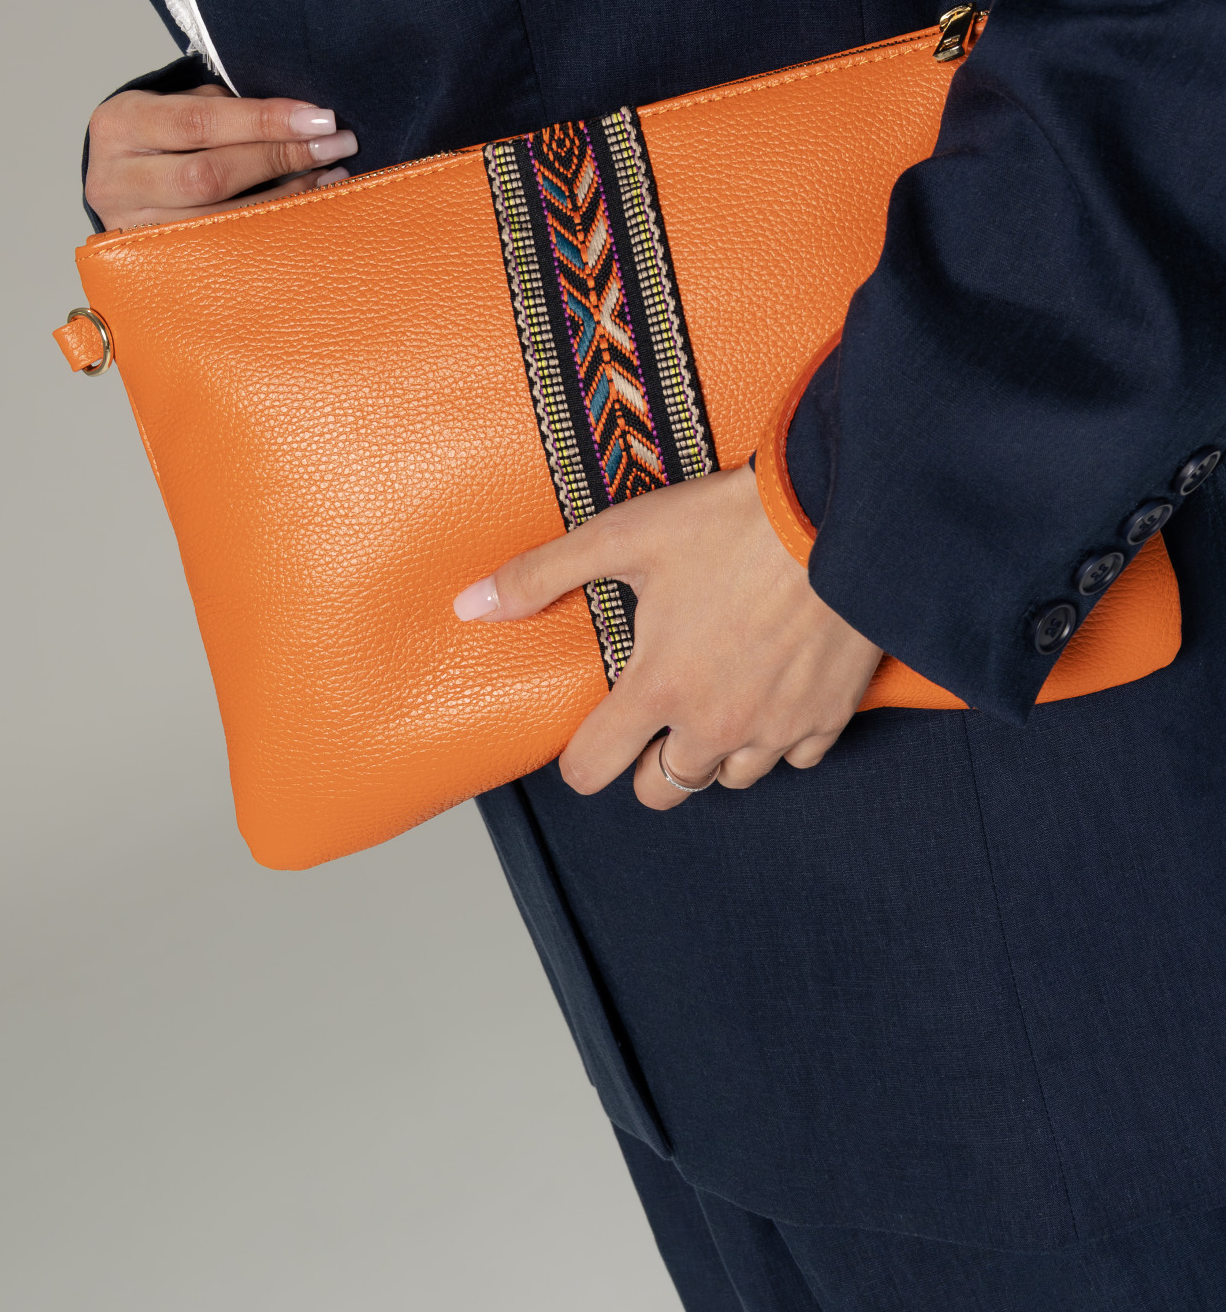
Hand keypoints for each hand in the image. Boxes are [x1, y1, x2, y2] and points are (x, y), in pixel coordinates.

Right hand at [84, 83, 358, 231]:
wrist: (120, 181)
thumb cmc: (162, 135)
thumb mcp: (179, 105)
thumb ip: (226, 109)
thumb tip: (304, 120)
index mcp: (120, 125)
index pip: (199, 122)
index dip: (263, 121)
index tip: (318, 118)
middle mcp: (116, 180)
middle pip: (209, 176)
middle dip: (280, 158)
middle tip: (336, 144)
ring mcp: (133, 229)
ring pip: (220, 221)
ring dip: (286, 197)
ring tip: (331, 175)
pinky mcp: (155, 264)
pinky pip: (225, 250)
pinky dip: (272, 227)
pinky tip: (307, 208)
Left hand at [454, 465, 882, 807]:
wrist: (841, 518)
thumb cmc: (731, 525)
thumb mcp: (624, 536)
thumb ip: (541, 574)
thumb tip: (470, 605)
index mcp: (658, 689)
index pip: (593, 771)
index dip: (580, 758)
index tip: (590, 732)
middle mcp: (714, 724)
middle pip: (660, 793)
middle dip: (646, 765)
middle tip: (653, 717)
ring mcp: (775, 727)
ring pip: (729, 779)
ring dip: (713, 752)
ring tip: (712, 698)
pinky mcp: (828, 717)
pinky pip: (795, 759)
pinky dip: (779, 737)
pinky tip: (771, 691)